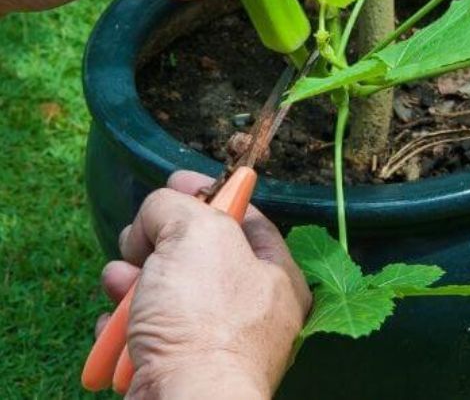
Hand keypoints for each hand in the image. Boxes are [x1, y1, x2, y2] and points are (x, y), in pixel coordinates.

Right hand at [96, 171, 309, 398]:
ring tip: (122, 286)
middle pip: (195, 256)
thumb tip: (158, 213)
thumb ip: (177, 207)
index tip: (176, 180)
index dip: (209, 193)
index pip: (245, 219)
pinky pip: (141, 335)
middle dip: (157, 245)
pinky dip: (121, 328)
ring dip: (131, 284)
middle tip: (140, 245)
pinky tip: (114, 329)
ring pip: (161, 294)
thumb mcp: (196, 234)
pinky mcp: (174, 369)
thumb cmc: (204, 319)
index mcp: (277, 275)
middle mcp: (250, 310)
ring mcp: (212, 342)